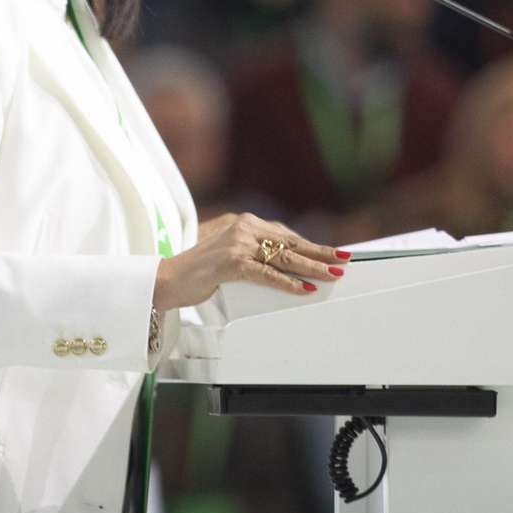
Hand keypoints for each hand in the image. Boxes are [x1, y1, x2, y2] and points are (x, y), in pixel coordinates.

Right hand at [153, 213, 347, 310]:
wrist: (168, 279)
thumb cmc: (198, 271)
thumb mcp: (230, 255)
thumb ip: (254, 255)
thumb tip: (286, 267)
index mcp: (245, 223)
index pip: (286, 235)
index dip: (311, 245)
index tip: (332, 252)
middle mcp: (244, 228)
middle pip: (291, 243)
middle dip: (320, 253)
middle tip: (344, 259)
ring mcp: (238, 244)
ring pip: (284, 257)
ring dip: (312, 267)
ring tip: (332, 274)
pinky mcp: (231, 262)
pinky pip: (267, 274)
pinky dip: (287, 282)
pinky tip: (304, 288)